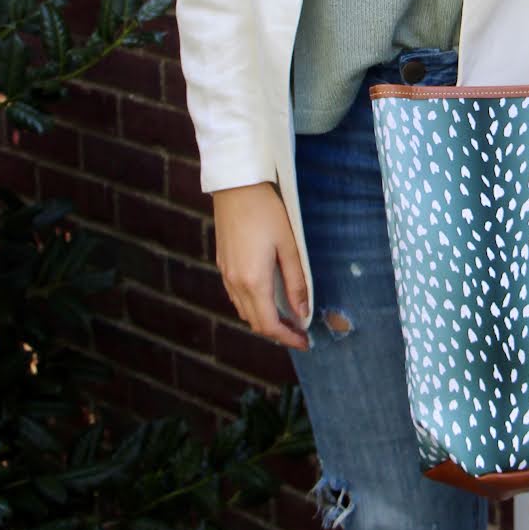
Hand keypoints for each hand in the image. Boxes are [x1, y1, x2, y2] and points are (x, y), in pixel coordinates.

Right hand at [212, 182, 309, 351]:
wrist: (236, 187)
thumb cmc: (267, 212)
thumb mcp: (289, 247)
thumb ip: (296, 282)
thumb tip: (302, 311)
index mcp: (253, 281)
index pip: (269, 325)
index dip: (288, 338)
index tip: (305, 342)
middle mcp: (235, 283)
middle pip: (255, 322)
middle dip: (278, 332)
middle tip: (300, 331)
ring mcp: (226, 274)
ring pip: (244, 311)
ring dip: (264, 319)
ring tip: (287, 316)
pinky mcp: (223, 264)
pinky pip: (237, 296)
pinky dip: (253, 305)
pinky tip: (268, 296)